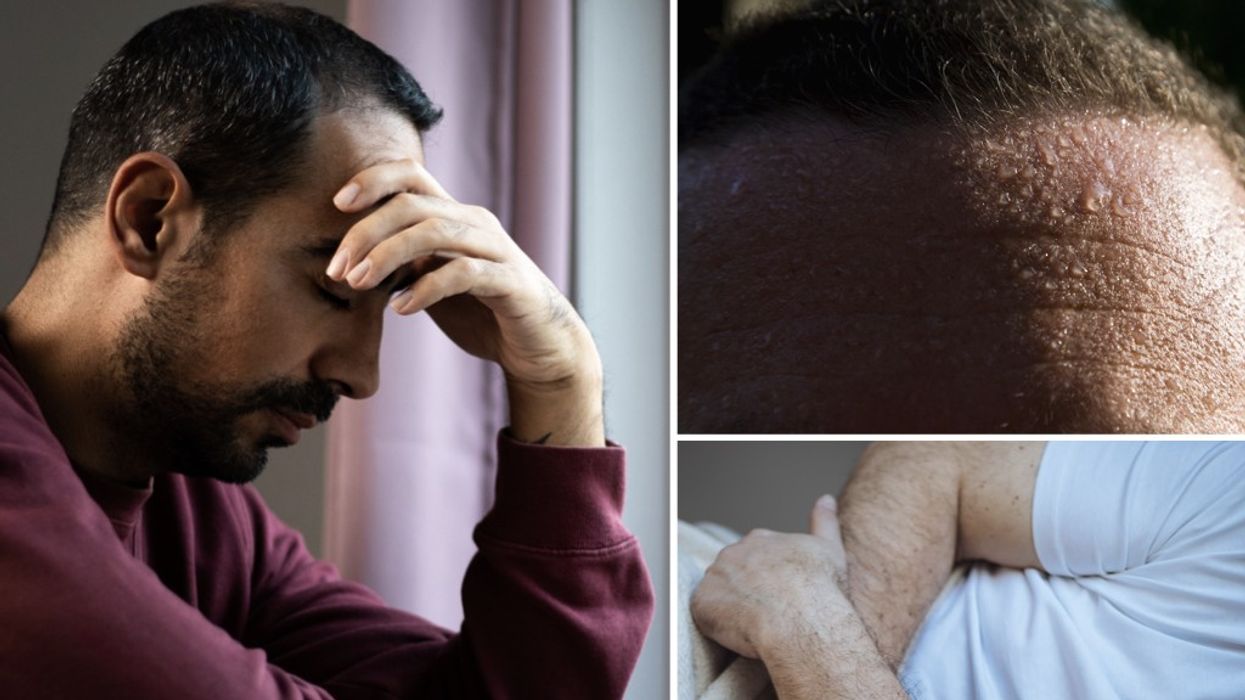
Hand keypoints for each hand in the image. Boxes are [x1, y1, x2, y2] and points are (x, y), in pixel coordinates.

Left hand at [327, 159, 602, 444]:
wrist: (538, 346)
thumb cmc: (480, 311)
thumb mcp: (431, 281)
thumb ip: (399, 264)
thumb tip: (349, 259)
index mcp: (454, 216)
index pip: (412, 175)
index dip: (373, 179)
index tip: (337, 204)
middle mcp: (475, 223)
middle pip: (412, 204)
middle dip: (365, 232)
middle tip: (336, 269)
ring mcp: (496, 249)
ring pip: (435, 232)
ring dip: (388, 255)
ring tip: (357, 284)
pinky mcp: (511, 282)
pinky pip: (464, 273)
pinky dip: (426, 288)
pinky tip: (402, 309)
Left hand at [690, 496, 849, 659]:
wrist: (802, 620)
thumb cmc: (820, 588)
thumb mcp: (829, 548)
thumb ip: (824, 522)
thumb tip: (825, 499)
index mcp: (759, 539)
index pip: (755, 556)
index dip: (766, 578)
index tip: (779, 594)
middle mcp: (733, 551)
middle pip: (733, 572)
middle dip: (746, 589)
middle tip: (767, 612)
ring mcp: (715, 575)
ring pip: (718, 593)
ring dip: (730, 606)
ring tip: (756, 624)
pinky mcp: (702, 602)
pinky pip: (705, 613)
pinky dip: (717, 623)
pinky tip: (740, 632)